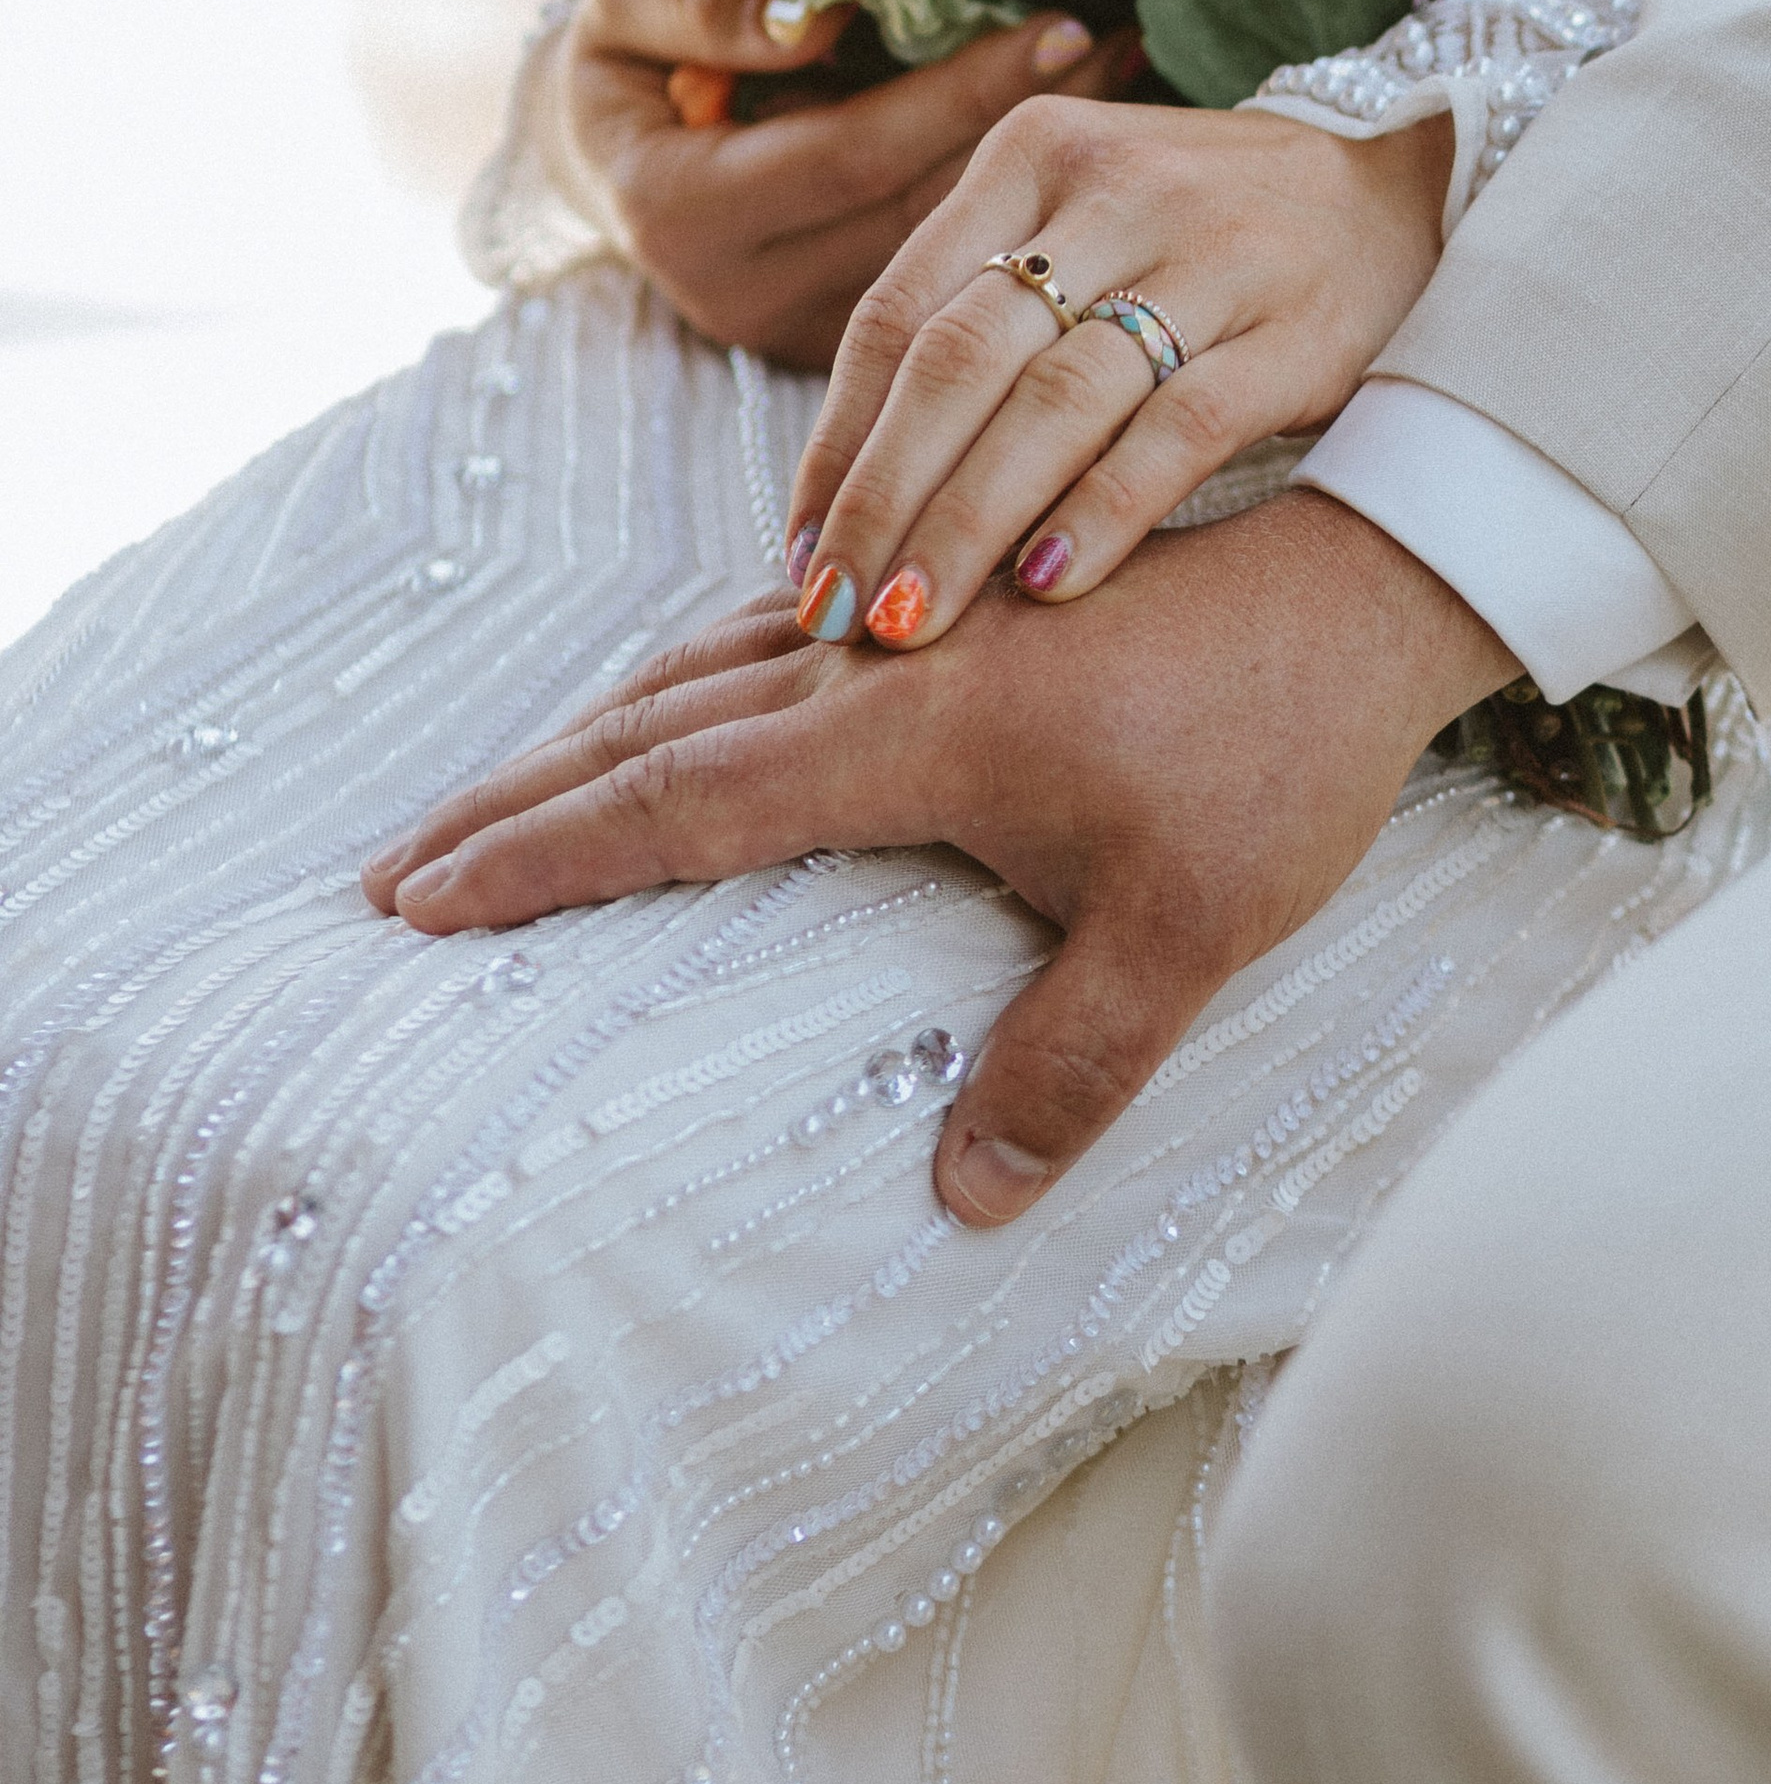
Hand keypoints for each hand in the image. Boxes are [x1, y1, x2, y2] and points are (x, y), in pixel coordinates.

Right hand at [360, 490, 1510, 1223]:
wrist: (1363, 583)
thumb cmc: (1277, 753)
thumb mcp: (1192, 932)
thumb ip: (1073, 1065)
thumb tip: (960, 1200)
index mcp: (906, 735)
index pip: (679, 803)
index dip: (547, 855)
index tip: (424, 898)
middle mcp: (883, 656)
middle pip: (652, 729)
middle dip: (517, 800)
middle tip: (394, 868)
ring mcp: (914, 614)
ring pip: (701, 670)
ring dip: (585, 734)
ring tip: (492, 797)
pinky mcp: (954, 592)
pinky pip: (771, 630)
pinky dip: (681, 676)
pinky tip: (669, 696)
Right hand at [537, 0, 1132, 368]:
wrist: (610, 169)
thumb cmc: (630, 68)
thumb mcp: (628, 8)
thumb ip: (704, 4)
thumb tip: (821, 16)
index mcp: (686, 213)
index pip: (859, 156)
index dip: (967, 93)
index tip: (1067, 25)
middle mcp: (741, 296)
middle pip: (926, 223)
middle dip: (1037, 138)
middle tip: (1131, 50)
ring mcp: (793, 340)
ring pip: (954, 272)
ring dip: (1049, 185)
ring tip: (1129, 90)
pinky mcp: (838, 360)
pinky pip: (952, 298)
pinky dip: (1022, 228)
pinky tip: (1086, 160)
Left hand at [779, 92, 1453, 650]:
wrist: (1413, 189)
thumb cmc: (1209, 234)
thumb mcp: (1085, 221)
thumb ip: (982, 311)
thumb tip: (853, 485)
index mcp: (1034, 153)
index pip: (898, 311)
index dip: (839, 441)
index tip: (803, 550)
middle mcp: (1115, 187)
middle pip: (960, 361)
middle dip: (884, 502)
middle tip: (836, 613)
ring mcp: (1213, 253)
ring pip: (1057, 402)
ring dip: (969, 526)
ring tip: (914, 623)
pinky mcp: (1298, 328)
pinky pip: (1180, 430)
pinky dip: (1104, 513)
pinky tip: (1048, 588)